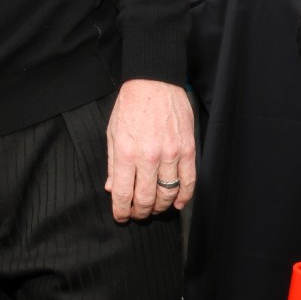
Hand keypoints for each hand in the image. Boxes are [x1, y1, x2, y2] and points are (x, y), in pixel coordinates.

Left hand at [104, 79, 195, 221]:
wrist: (154, 83)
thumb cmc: (130, 106)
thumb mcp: (112, 132)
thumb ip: (112, 163)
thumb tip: (112, 188)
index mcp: (126, 152)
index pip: (123, 192)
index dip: (121, 210)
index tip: (120, 216)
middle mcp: (149, 156)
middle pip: (146, 198)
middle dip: (140, 212)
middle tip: (137, 214)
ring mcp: (171, 154)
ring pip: (168, 193)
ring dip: (160, 206)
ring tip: (154, 208)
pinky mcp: (188, 150)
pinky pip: (189, 181)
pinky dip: (184, 197)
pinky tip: (177, 203)